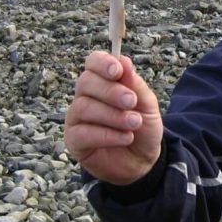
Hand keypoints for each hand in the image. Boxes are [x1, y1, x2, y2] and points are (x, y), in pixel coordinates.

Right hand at [64, 51, 163, 184]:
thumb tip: (124, 61)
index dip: (102, 63)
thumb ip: (135, 84)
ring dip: (112, 115)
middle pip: (85, 82)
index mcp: (103, 81)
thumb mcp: (147, 104)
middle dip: (110, 91)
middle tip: (131, 102)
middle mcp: (85, 96)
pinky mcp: (74, 140)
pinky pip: (83, 133)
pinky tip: (125, 138)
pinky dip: (107, 135)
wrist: (143, 160)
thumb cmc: (142, 127)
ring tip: (134, 123)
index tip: (118, 72)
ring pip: (84, 107)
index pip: (93, 62)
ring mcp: (77, 118)